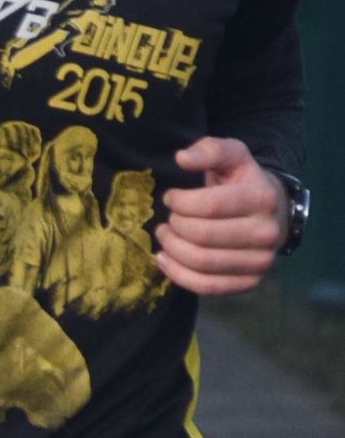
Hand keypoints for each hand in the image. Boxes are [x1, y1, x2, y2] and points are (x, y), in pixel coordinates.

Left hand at [156, 135, 286, 297]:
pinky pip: (206, 286)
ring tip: (163, 236)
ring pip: (201, 263)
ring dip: (172, 249)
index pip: (208, 206)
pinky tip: (163, 259)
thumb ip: (208, 150)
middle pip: (201, 236)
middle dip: (174, 226)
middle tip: (167, 218)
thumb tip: (182, 158)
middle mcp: (267, 233)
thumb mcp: (232, 156)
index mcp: (262, 198)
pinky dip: (178, 275)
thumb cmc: (244, 182)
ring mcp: (261, 261)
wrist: (273, 212)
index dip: (180, 202)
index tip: (171, 197)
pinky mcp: (250, 283)